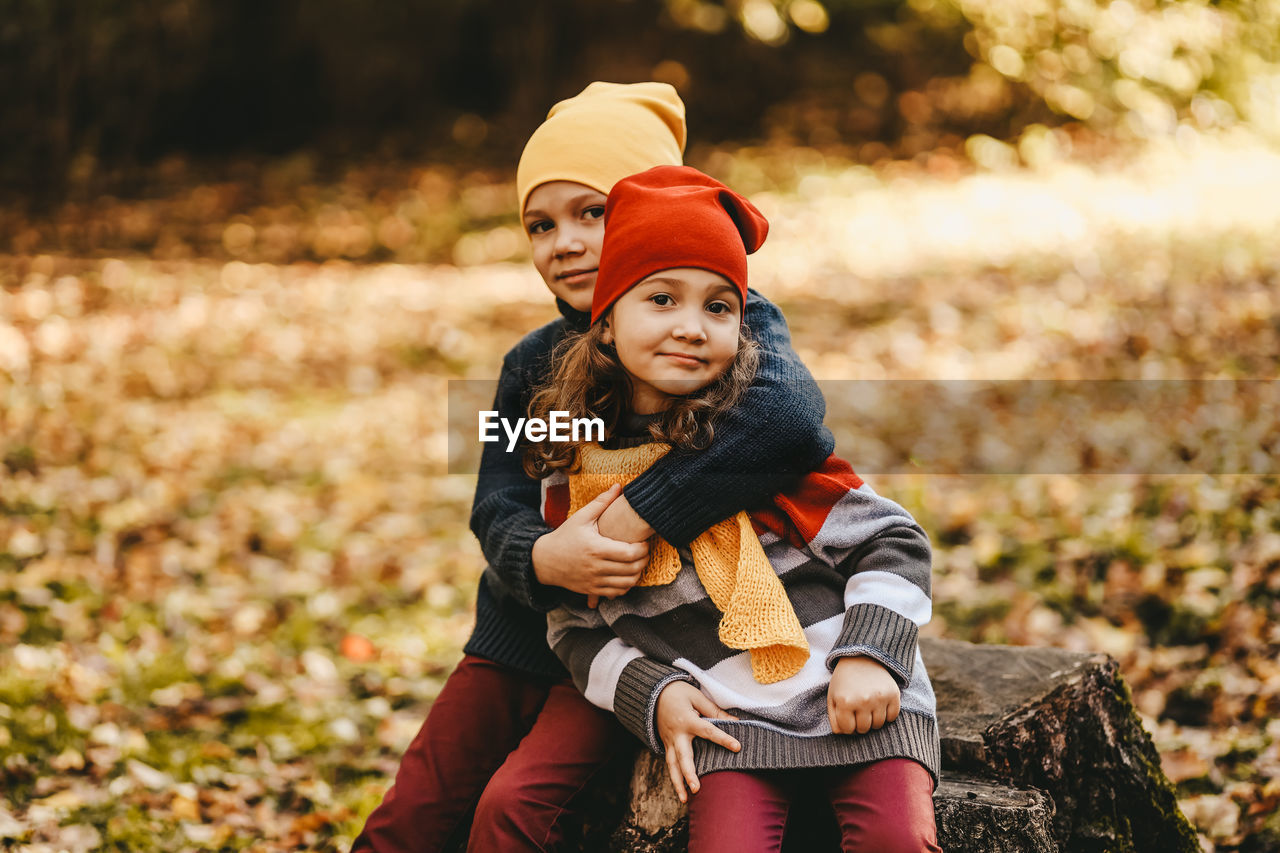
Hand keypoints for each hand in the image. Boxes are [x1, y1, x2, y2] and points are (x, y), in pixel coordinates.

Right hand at [532, 484, 648, 604]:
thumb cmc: (565, 536)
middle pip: (632, 569)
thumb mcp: (581, 517)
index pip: (630, 553)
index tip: (644, 541)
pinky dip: (626, 586)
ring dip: (638, 574)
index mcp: (596, 548)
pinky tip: (626, 575)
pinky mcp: (592, 590)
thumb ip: (601, 502)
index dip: (643, 548)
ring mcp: (594, 581)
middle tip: (645, 551)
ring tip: (638, 562)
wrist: (544, 560)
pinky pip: (616, 593)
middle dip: (644, 560)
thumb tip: (619, 486)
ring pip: (627, 584)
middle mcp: (596, 567)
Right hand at [655, 681, 740, 802]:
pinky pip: (670, 764)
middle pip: (683, 757)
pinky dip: (675, 778)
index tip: (737, 747)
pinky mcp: (666, 746)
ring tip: (685, 799)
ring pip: (672, 766)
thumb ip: (714, 711)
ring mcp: (669, 742)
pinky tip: (681, 792)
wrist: (654, 694)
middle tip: (696, 788)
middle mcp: (676, 734)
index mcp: (687, 720)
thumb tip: (735, 723)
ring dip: (678, 783)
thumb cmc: (678, 693)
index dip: (723, 738)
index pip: (708, 731)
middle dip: (689, 774)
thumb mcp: (696, 697)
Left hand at [828, 656, 900, 734]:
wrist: (862, 658)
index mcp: (845, 702)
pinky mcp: (893, 694)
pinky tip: (880, 703)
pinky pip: (892, 717)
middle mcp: (863, 700)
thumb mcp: (832, 697)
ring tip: (868, 706)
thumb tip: (842, 734)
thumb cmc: (845, 681)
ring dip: (873, 719)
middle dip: (860, 723)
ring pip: (878, 725)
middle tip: (859, 710)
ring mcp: (879, 698)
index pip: (848, 730)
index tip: (848, 715)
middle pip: (864, 729)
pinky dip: (887, 714)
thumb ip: (834, 719)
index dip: (848, 725)